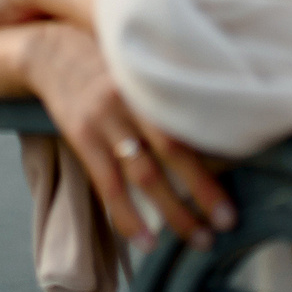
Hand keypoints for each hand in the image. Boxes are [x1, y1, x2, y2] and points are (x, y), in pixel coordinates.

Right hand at [20, 24, 234, 248]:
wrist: (51, 49)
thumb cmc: (108, 61)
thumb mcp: (141, 66)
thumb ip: (169, 92)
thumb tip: (217, 127)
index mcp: (152, 80)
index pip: (191, 122)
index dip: (218, 151)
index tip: (240, 173)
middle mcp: (131, 99)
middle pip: (174, 151)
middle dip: (203, 191)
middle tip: (228, 223)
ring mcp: (104, 119)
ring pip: (145, 174)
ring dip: (174, 212)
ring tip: (199, 240)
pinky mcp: (82, 137)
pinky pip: (108, 186)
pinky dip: (129, 217)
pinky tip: (147, 242)